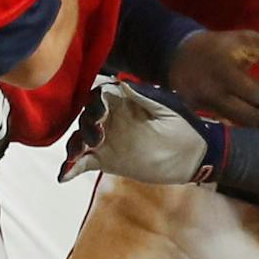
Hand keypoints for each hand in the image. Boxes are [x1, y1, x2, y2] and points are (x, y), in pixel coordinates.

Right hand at [59, 78, 223, 183]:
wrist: (193, 156)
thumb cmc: (184, 127)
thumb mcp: (167, 110)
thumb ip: (142, 97)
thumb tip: (118, 82)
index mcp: (125, 101)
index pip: (100, 95)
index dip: (95, 102)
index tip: (101, 114)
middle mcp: (112, 118)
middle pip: (86, 116)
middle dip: (86, 124)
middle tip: (96, 138)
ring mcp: (107, 139)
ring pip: (80, 138)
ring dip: (74, 145)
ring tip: (77, 155)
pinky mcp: (106, 160)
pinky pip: (83, 161)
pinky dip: (71, 167)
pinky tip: (64, 175)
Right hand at [169, 30, 258, 128]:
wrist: (178, 56)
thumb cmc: (218, 47)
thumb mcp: (244, 40)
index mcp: (227, 75)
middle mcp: (216, 97)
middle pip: (250, 118)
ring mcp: (206, 111)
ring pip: (239, 128)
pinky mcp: (200, 119)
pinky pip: (227, 132)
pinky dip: (247, 136)